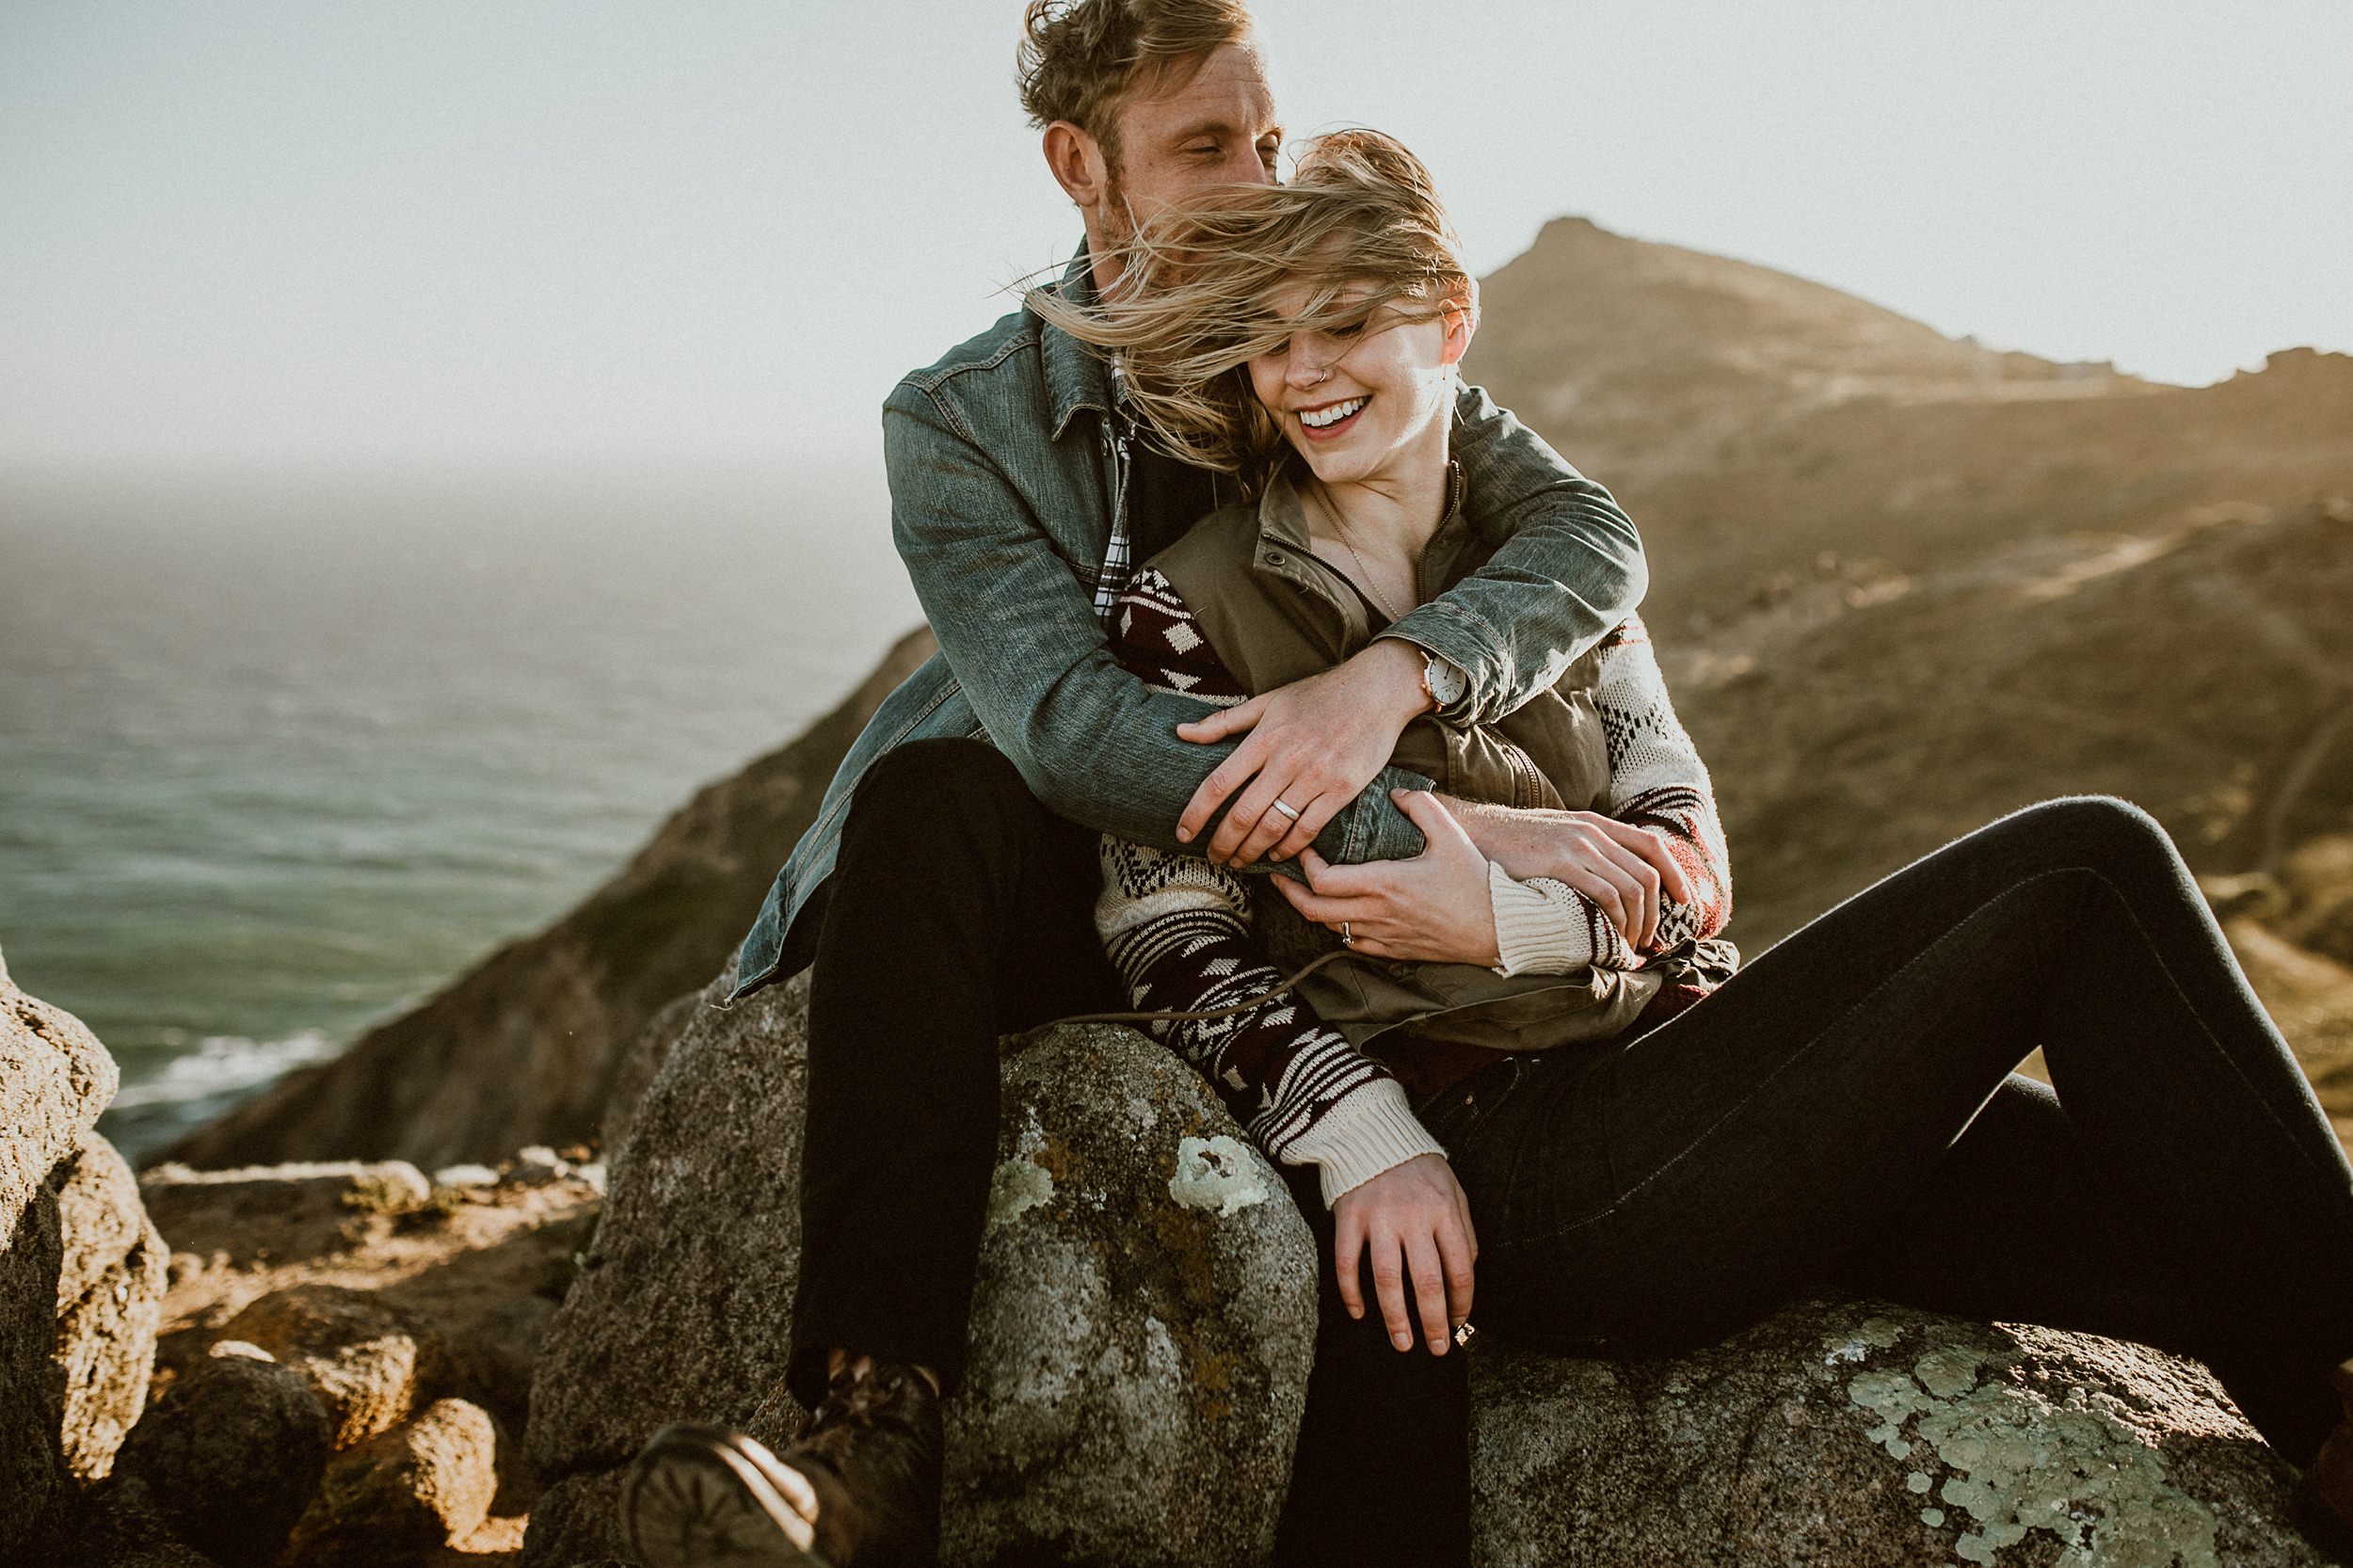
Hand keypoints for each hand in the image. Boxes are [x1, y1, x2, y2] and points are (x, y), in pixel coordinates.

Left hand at [1175, 639, 1428, 866]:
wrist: (1376, 690)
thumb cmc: (1318, 694)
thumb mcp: (1268, 701)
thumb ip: (1223, 722)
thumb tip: (1181, 733)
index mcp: (1264, 737)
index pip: (1218, 783)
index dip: (1196, 813)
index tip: (1182, 833)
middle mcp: (1287, 759)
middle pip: (1243, 814)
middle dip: (1223, 843)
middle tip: (1213, 858)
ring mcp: (1317, 776)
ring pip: (1274, 827)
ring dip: (1251, 851)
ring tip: (1239, 862)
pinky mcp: (1343, 789)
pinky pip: (1308, 828)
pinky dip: (1288, 848)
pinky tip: (1275, 854)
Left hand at [1275, 790, 1499, 964]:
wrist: (1499, 926)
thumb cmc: (1475, 881)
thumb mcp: (1450, 835)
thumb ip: (1420, 806)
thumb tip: (1395, 792)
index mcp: (1384, 883)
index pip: (1323, 879)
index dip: (1305, 864)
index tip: (1305, 848)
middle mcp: (1377, 913)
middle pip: (1313, 909)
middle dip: (1289, 891)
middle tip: (1279, 874)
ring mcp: (1383, 936)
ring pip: (1329, 928)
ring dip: (1311, 908)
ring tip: (1302, 890)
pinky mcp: (1393, 950)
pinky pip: (1352, 943)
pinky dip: (1336, 927)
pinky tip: (1336, 913)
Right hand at [1333, 1152, 1476, 1354]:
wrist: (1372, 1132)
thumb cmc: (1419, 1169)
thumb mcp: (1453, 1191)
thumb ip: (1463, 1231)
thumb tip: (1464, 1278)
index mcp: (1445, 1211)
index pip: (1460, 1269)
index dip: (1463, 1302)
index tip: (1460, 1323)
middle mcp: (1413, 1216)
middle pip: (1426, 1281)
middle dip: (1434, 1321)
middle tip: (1437, 1349)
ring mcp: (1378, 1217)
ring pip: (1387, 1279)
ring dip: (1395, 1317)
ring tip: (1402, 1344)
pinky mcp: (1348, 1216)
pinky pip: (1347, 1262)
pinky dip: (1351, 1292)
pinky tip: (1359, 1314)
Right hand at [1445, 798, 1690, 950]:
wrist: (1474, 832)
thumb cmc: (1512, 843)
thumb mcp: (1557, 835)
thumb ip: (1585, 849)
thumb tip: (1611, 877)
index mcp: (1596, 824)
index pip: (1652, 846)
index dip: (1674, 875)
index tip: (1683, 900)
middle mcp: (1593, 832)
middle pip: (1647, 875)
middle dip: (1656, 913)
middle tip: (1648, 940)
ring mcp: (1578, 846)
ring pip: (1632, 889)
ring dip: (1638, 924)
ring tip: (1628, 945)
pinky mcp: (1560, 863)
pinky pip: (1606, 895)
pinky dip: (1616, 922)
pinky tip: (1610, 938)